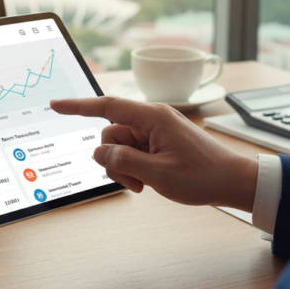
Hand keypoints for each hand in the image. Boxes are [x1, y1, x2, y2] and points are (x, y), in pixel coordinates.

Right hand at [51, 97, 258, 211]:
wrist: (233, 182)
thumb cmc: (204, 175)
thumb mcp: (158, 174)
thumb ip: (123, 161)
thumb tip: (100, 151)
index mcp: (152, 118)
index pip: (107, 106)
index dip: (78, 106)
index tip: (56, 105)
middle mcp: (152, 120)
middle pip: (111, 134)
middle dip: (114, 160)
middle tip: (135, 181)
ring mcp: (155, 132)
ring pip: (120, 147)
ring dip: (125, 168)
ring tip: (146, 184)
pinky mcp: (158, 144)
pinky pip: (133, 153)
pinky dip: (134, 169)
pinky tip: (149, 182)